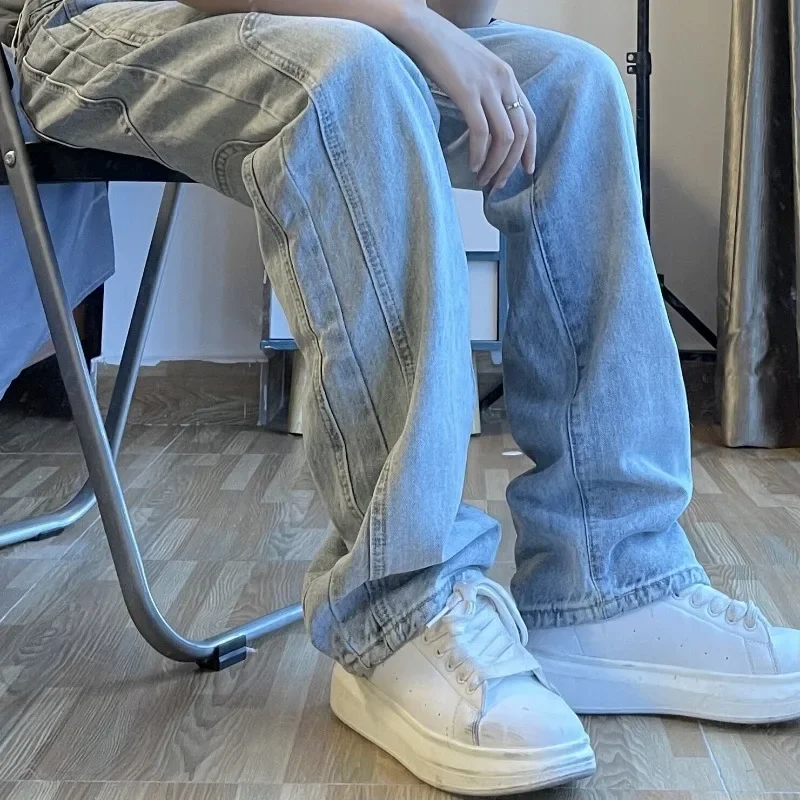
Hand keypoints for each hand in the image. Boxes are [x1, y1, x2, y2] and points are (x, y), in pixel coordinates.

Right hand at [396, 7, 536, 188]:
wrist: (421, 30)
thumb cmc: (442, 52)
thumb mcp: (474, 71)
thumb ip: (485, 93)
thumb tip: (486, 124)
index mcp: (507, 76)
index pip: (530, 119)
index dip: (531, 148)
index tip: (526, 169)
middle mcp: (503, 81)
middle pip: (521, 133)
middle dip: (512, 164)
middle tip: (499, 183)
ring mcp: (486, 86)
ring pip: (504, 137)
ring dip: (496, 164)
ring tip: (483, 179)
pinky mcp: (467, 92)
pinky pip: (481, 132)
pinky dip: (480, 154)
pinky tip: (473, 165)